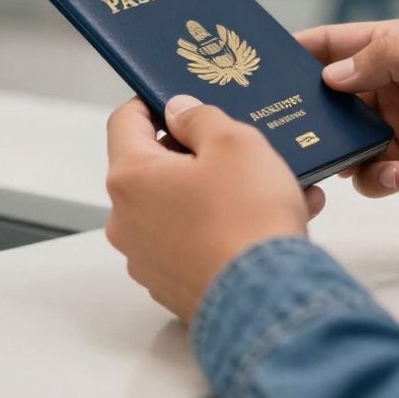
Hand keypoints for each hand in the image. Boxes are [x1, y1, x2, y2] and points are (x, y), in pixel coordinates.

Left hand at [104, 96, 323, 321]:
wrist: (267, 300)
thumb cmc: (246, 221)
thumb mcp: (234, 143)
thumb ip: (201, 117)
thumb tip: (181, 111)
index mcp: (130, 178)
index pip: (124, 122)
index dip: (151, 102)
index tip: (174, 97)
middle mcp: (127, 221)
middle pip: (156, 168)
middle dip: (198, 152)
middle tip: (237, 144)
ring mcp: (148, 258)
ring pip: (182, 207)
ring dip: (221, 192)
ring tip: (274, 184)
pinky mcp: (174, 285)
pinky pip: (197, 242)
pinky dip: (227, 227)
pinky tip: (272, 220)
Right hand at [298, 19, 398, 204]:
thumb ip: (388, 61)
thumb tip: (332, 74)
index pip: (335, 43)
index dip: (298, 52)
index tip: (260, 68)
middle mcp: (393, 86)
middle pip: (329, 97)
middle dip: (309, 113)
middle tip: (286, 130)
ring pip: (345, 141)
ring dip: (343, 153)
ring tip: (359, 159)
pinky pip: (373, 176)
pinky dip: (375, 180)